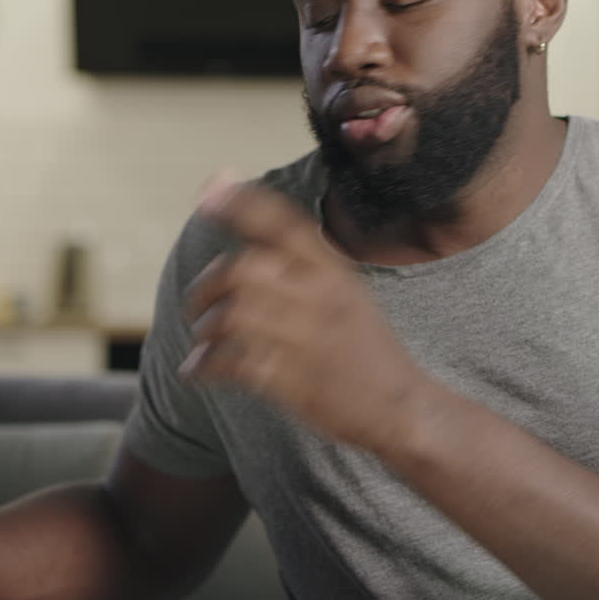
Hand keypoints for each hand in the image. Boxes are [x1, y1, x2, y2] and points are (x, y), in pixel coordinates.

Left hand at [183, 174, 433, 449]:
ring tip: (204, 341)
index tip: (206, 193)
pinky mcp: (292, 381)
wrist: (400, 406)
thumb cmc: (362, 342)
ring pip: (231, 317)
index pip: (282, 223)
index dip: (240, 203)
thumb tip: (246, 217)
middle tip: (198, 305)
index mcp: (333, 269)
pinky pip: (232, 363)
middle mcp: (320, 297)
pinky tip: (198, 370)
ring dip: (205, 330)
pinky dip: (205, 365)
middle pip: (241, 271)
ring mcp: (306, 340)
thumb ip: (298, 259)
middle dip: (205, 287)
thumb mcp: (343, 288)